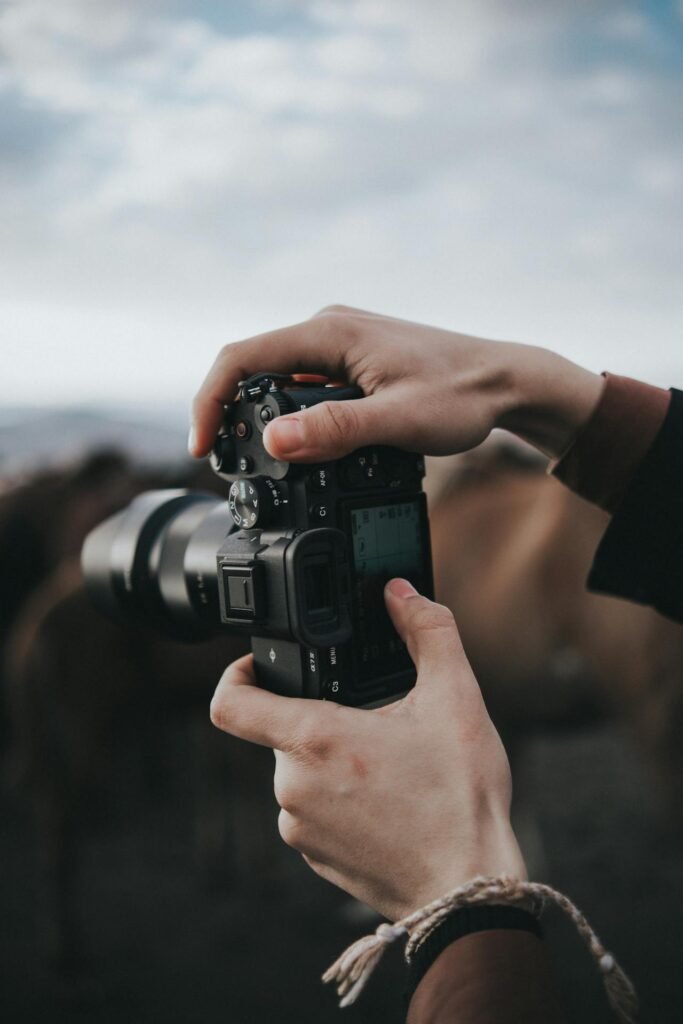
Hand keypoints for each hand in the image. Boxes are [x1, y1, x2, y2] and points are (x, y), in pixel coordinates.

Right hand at [190, 305, 603, 462]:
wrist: (507, 382)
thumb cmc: (462, 395)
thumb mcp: (397, 420)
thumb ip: (335, 431)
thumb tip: (273, 443)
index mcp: (330, 332)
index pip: (241, 357)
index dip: (210, 402)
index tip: (204, 447)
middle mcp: (329, 328)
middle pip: (252, 367)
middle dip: (231, 414)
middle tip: (230, 466)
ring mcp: (340, 343)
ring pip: (278, 379)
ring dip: (262, 417)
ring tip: (263, 463)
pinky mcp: (353, 360)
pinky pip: (305, 385)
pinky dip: (292, 415)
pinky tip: (303, 446)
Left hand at [209, 579, 526, 920]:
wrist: (469, 886)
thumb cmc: (461, 798)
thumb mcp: (456, 698)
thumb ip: (427, 631)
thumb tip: (400, 592)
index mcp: (315, 739)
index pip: (230, 702)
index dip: (236, 673)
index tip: (261, 664)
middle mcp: (293, 785)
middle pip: (282, 731)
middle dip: (322, 718)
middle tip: (374, 721)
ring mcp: (299, 827)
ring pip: (300, 771)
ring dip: (332, 760)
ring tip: (388, 765)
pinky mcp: (314, 856)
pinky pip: (311, 810)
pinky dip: (338, 798)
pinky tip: (385, 801)